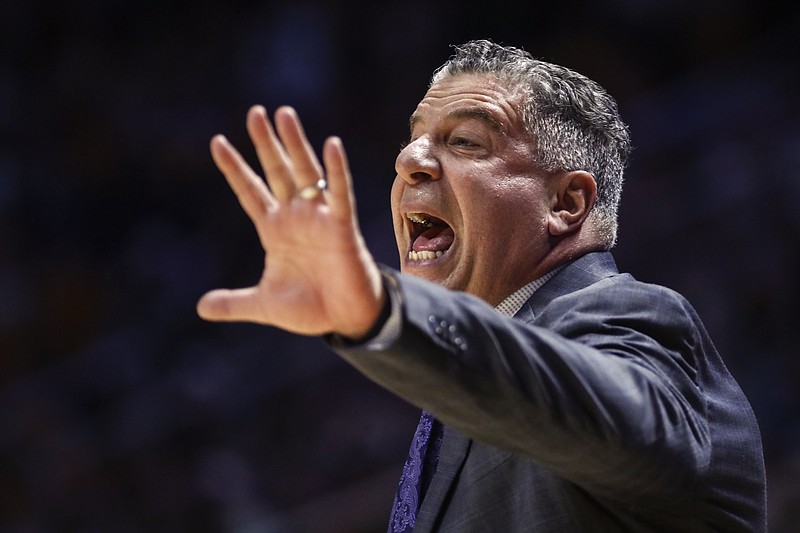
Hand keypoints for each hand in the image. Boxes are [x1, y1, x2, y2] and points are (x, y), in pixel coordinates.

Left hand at [197, 106, 384, 337]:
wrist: (345, 319)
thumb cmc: (310, 308)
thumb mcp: (263, 305)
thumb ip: (234, 304)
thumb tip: (201, 308)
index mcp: (274, 230)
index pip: (250, 192)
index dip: (234, 169)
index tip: (217, 142)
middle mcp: (295, 217)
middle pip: (277, 171)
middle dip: (265, 143)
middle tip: (255, 112)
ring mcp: (319, 218)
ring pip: (305, 173)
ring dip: (294, 144)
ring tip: (283, 114)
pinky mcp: (342, 226)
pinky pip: (339, 194)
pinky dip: (336, 171)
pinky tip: (331, 145)